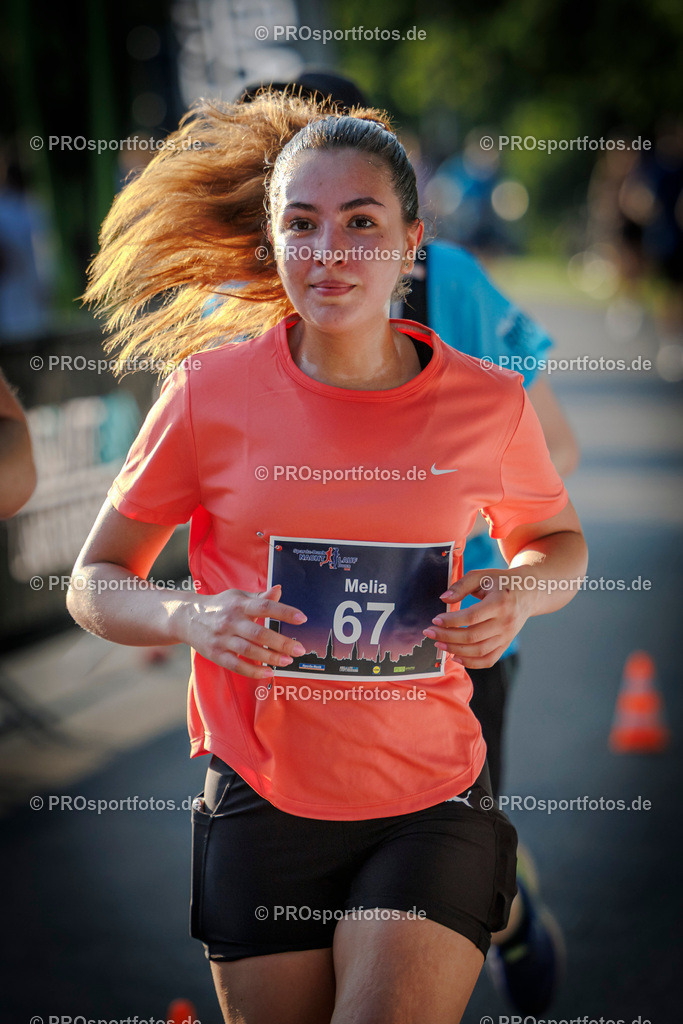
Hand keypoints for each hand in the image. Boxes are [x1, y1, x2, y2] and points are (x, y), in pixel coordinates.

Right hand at [179, 584, 306, 677]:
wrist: (187, 617)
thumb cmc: (220, 606)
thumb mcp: (238, 597)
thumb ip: (260, 597)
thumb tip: (280, 590)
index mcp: (239, 604)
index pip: (265, 606)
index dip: (284, 612)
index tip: (302, 618)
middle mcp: (231, 621)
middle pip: (259, 633)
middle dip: (281, 642)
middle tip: (300, 649)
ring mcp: (222, 639)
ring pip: (249, 650)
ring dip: (271, 658)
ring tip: (288, 661)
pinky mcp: (216, 654)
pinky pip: (236, 665)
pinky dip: (253, 671)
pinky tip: (268, 673)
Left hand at [422, 569, 533, 668]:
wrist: (528, 592)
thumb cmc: (501, 582)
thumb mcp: (483, 576)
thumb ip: (462, 585)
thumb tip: (444, 599)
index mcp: (500, 602)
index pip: (471, 617)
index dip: (451, 621)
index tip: (435, 620)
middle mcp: (506, 622)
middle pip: (473, 636)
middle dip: (447, 637)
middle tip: (430, 633)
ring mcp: (507, 636)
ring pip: (479, 651)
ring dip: (456, 650)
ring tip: (439, 644)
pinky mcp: (506, 644)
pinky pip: (488, 660)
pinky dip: (471, 663)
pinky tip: (455, 657)